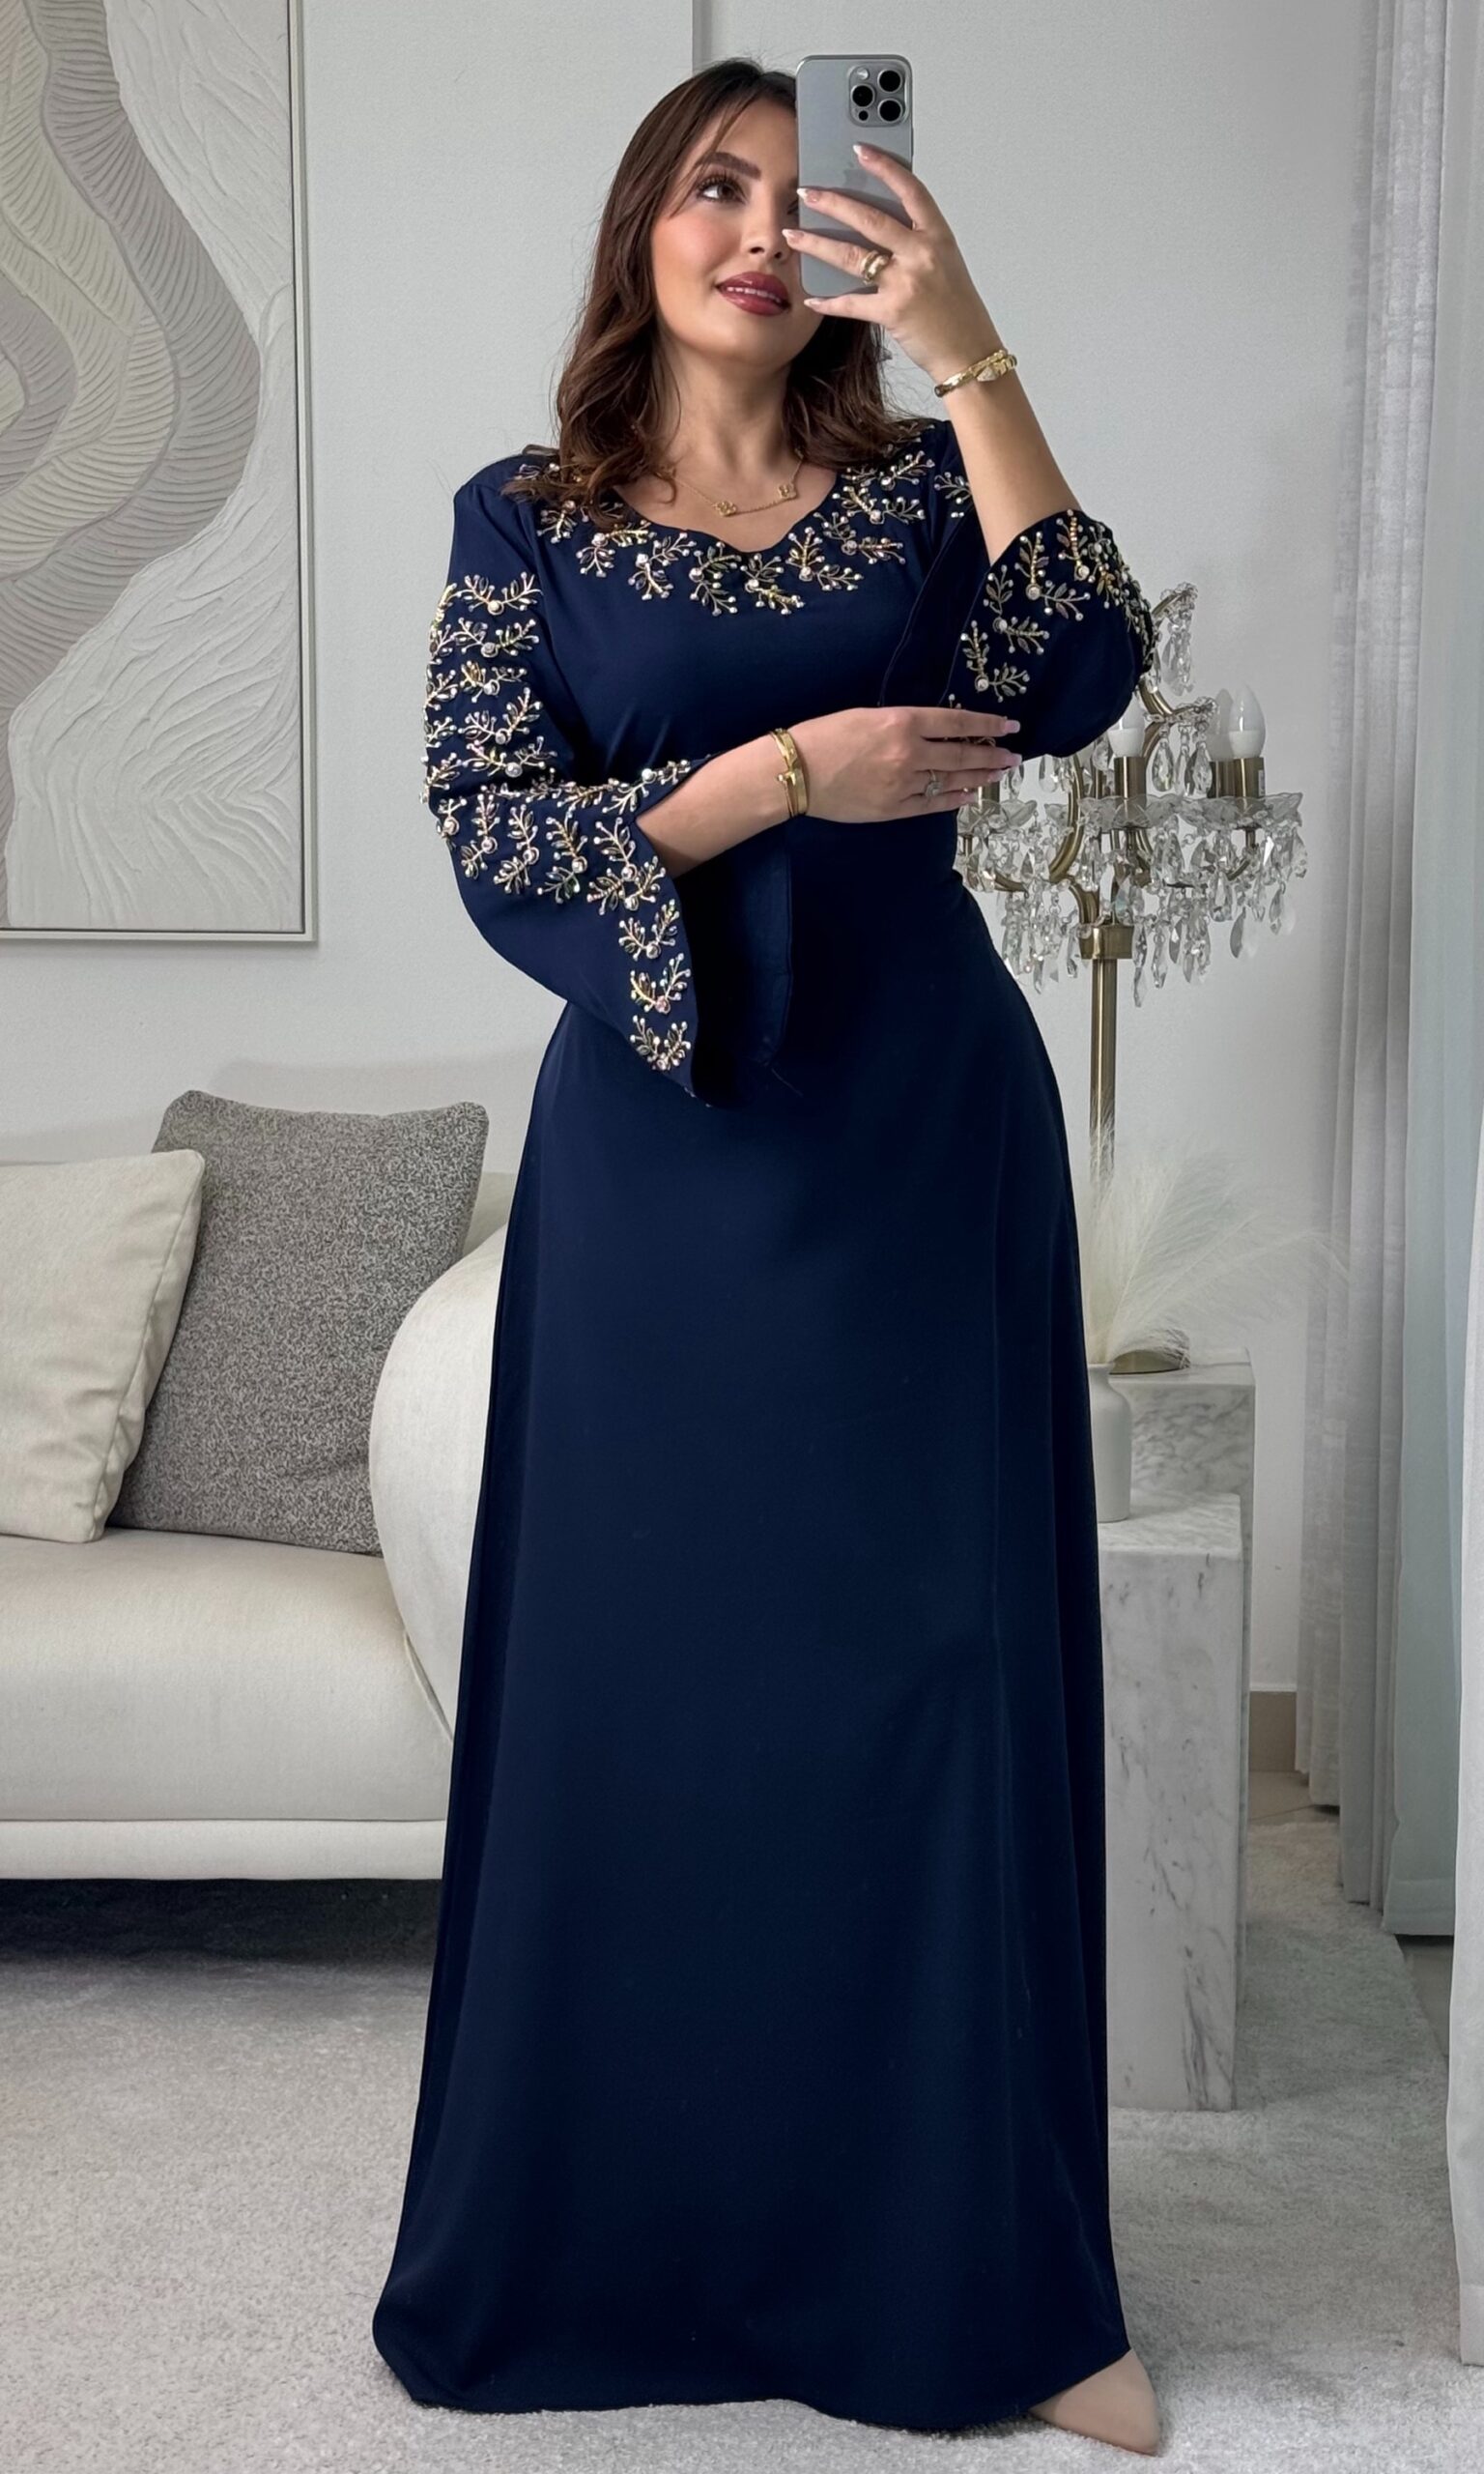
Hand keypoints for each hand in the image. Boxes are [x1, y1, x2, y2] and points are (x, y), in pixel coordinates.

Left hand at [782, 144, 999, 387]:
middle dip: (834, 203)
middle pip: (871, 218)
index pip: (911, 190)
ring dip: (818, 244)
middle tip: (807, 192)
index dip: (885, 167)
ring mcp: (907, 282)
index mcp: (938, 237)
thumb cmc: (958, 310)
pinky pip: (851, 303)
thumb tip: (875, 227)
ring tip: (794, 234)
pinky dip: (828, 301)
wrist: (970, 352)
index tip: (861, 150)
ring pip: (852, 255)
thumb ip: (915, 243)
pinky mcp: (893, 312)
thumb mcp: (944, 264)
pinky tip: (811, 297)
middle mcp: (922, 254)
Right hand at [786, 706, 1020, 823]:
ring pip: (952, 780)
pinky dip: (954, 799)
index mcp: (902, 721)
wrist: (796, 772)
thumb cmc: (824, 735)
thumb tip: (933, 731)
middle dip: (992, 755)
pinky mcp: (894, 809)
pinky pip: (933, 805)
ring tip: (999, 774)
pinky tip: (970, 796)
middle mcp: (910, 753)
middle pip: (962, 754)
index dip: (987, 724)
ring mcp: (904, 784)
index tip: (1010, 725)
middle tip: (1014, 757)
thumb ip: (903, 723)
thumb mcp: (866, 715)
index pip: (957, 722)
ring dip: (980, 777)